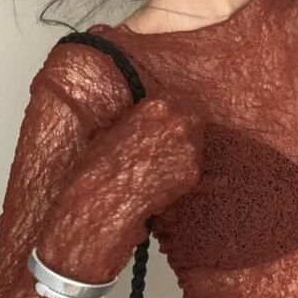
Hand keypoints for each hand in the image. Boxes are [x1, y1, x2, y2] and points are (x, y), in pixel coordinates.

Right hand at [35, 90, 205, 282]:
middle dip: (186, 129)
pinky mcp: (193, 173)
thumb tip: (152, 117)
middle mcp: (178, 123)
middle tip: (170, 143)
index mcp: (157, 106)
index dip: (177, 109)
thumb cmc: (100, 166)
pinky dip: (184, 173)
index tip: (173, 117)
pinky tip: (164, 180)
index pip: (181, 97)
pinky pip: (194, 168)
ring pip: (197, 143)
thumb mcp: (116, 129)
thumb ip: (142, 118)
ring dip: (185, 151)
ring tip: (159, 166)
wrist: (102, 200)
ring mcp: (189, 148)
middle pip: (195, 118)